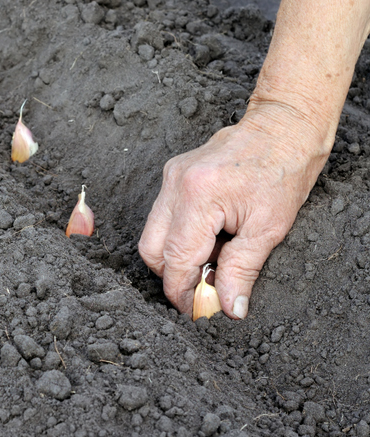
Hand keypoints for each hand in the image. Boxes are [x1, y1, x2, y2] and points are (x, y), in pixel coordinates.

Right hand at [138, 113, 327, 318]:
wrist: (285, 126)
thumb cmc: (285, 170)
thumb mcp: (269, 228)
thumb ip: (241, 271)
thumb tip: (227, 308)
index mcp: (199, 197)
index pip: (175, 260)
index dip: (183, 291)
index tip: (198, 310)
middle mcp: (176, 185)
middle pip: (151, 249)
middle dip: (173, 276)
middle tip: (203, 289)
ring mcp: (170, 177)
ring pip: (153, 234)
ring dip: (177, 256)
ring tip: (212, 260)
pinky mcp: (173, 175)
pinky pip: (163, 216)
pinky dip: (181, 236)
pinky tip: (210, 238)